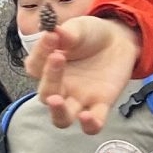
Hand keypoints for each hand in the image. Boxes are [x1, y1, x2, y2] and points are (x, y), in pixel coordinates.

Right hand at [31, 15, 141, 133]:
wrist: (118, 39)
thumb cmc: (91, 35)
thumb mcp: (79, 28)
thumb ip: (68, 32)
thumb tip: (54, 31)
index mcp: (48, 68)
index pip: (35, 66)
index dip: (40, 51)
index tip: (51, 36)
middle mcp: (60, 87)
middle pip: (46, 95)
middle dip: (49, 79)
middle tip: (57, 57)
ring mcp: (79, 99)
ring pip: (61, 119)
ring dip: (57, 112)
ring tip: (57, 100)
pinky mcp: (101, 105)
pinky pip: (93, 125)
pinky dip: (89, 125)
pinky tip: (87, 116)